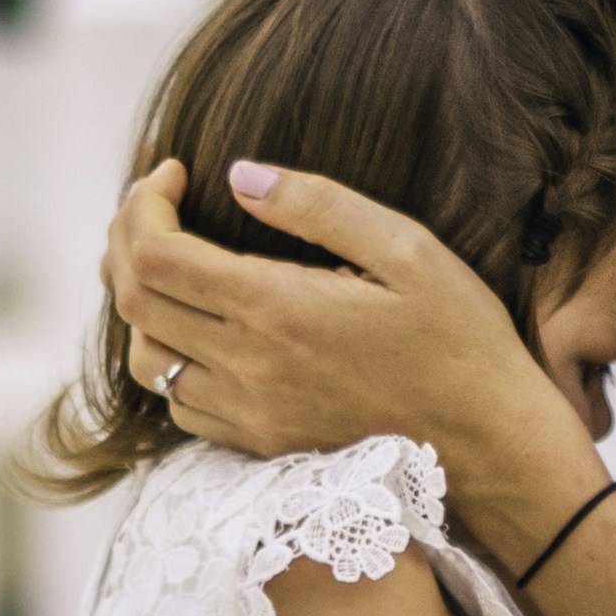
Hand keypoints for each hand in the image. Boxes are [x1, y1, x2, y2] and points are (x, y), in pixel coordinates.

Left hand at [103, 152, 572, 519]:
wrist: (488, 443)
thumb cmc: (459, 338)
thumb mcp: (407, 250)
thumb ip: (319, 206)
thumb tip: (238, 175)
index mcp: (276, 309)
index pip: (156, 254)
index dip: (144, 205)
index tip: (172, 172)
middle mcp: (246, 367)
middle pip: (134, 301)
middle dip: (127, 240)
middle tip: (155, 204)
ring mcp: (247, 413)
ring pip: (146, 357)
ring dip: (139, 302)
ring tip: (166, 258)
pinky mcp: (257, 443)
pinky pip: (178, 401)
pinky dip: (168, 356)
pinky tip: (199, 325)